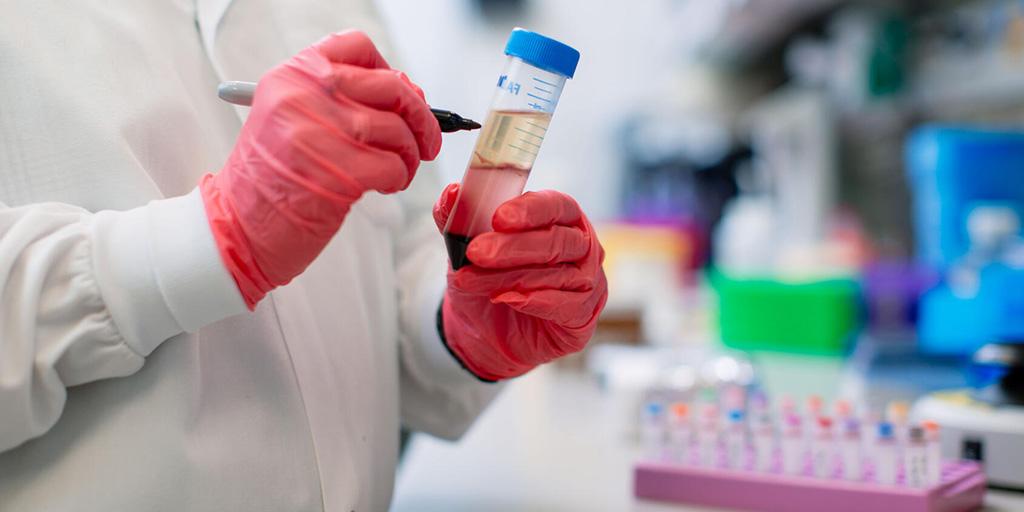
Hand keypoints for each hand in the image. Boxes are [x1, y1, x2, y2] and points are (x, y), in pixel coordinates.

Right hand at [201, 31, 441, 307]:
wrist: (235, 229)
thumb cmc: (272, 180)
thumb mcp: (292, 121)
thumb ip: (340, 101)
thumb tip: (410, 95)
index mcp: (292, 76)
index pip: (357, 48)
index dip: (389, 72)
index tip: (398, 98)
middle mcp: (303, 95)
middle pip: (390, 87)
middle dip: (420, 117)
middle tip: (427, 141)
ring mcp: (318, 133)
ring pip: (397, 130)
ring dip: (409, 156)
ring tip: (398, 172)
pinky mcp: (337, 173)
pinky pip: (394, 166)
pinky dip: (399, 179)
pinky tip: (384, 186)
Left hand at [433, 185, 607, 380]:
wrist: (489, 330)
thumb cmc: (488, 279)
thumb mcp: (465, 250)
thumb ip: (457, 220)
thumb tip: (451, 193)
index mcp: (561, 218)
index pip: (555, 205)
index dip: (529, 210)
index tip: (498, 217)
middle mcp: (581, 246)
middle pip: (555, 240)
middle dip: (511, 246)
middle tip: (475, 252)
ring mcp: (588, 281)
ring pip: (555, 274)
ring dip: (510, 277)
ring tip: (472, 280)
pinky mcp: (583, 314)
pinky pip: (567, 305)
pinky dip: (535, 301)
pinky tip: (507, 299)